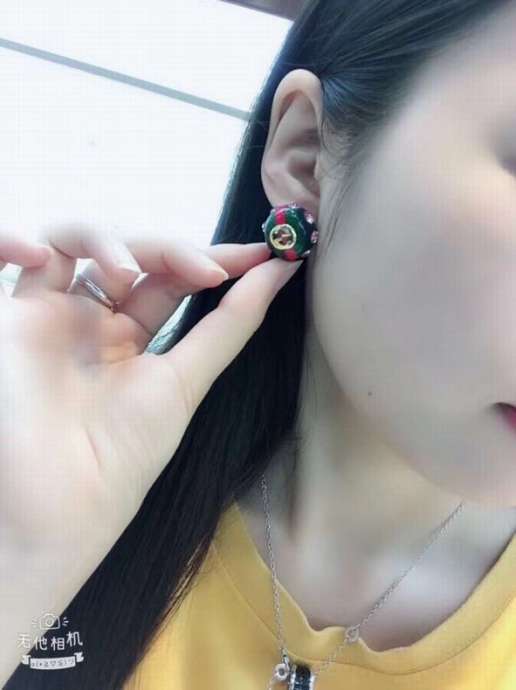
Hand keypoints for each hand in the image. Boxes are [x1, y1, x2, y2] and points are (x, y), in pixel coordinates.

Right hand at [0, 222, 301, 554]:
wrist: (61, 504)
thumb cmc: (122, 453)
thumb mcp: (185, 380)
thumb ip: (229, 324)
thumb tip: (279, 273)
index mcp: (129, 338)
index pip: (170, 278)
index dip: (210, 258)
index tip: (260, 251)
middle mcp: (89, 321)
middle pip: (129, 254)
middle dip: (171, 250)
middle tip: (208, 271)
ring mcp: (48, 315)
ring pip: (73, 241)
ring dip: (106, 242)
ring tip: (125, 276)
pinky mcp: (9, 316)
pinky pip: (5, 252)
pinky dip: (16, 238)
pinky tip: (40, 254)